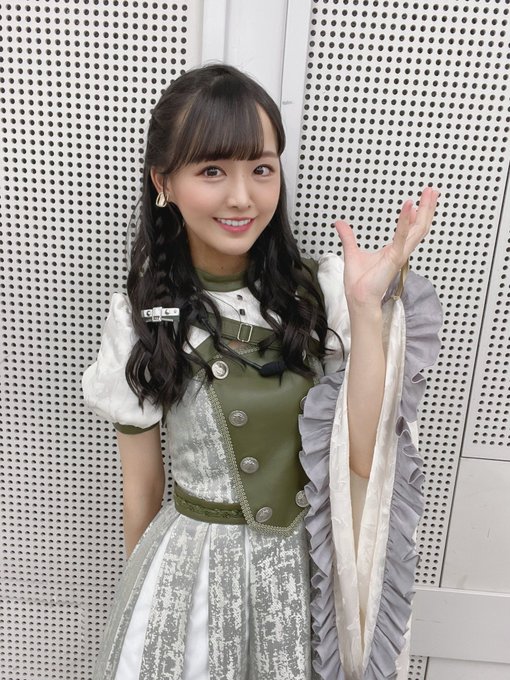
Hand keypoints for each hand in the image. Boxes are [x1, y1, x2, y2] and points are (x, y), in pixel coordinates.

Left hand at [334, 186, 438, 308]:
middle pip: (420, 226)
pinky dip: (405, 222)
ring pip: (418, 230)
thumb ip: (348, 237)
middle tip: (432, 191)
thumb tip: (339, 224)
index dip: (417, 214)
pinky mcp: (394, 258)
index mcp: (394, 250)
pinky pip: (402, 237)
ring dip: (425, 211)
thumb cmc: (358, 283)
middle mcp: (400, 251)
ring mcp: (399, 254)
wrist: (358, 298)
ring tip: (429, 194)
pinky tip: (410, 207)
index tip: (419, 200)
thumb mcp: (352, 252)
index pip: (410, 229)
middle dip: (428, 208)